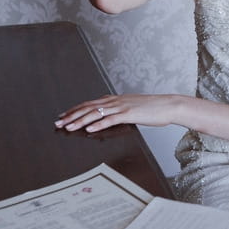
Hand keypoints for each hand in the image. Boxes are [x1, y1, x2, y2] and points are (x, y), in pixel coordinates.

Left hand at [55, 94, 181, 132]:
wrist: (169, 105)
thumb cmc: (153, 108)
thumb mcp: (133, 108)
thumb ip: (120, 111)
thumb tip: (110, 117)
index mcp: (115, 99)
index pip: (90, 104)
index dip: (75, 109)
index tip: (64, 115)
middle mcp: (115, 101)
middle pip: (88, 107)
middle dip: (72, 115)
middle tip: (58, 122)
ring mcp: (122, 107)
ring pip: (96, 113)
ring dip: (80, 120)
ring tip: (69, 127)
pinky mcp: (129, 114)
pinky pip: (110, 119)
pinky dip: (98, 124)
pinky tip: (89, 129)